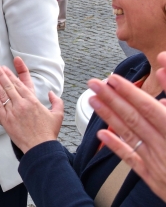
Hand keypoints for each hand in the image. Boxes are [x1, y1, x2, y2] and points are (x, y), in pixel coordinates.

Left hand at [0, 57, 62, 152]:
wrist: (40, 147)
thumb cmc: (48, 132)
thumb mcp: (57, 115)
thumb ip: (56, 101)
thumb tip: (51, 93)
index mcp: (33, 101)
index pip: (19, 85)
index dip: (11, 75)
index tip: (5, 69)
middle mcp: (22, 104)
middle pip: (9, 86)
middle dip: (1, 75)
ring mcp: (13, 112)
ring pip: (2, 94)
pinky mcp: (6, 120)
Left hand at [88, 52, 165, 201]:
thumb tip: (162, 70)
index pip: (149, 108)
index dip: (130, 92)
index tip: (112, 78)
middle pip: (135, 119)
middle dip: (112, 98)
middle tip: (93, 82)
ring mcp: (159, 164)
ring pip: (130, 136)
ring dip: (110, 116)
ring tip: (92, 99)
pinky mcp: (155, 179)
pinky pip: (133, 160)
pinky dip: (117, 146)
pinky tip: (101, 133)